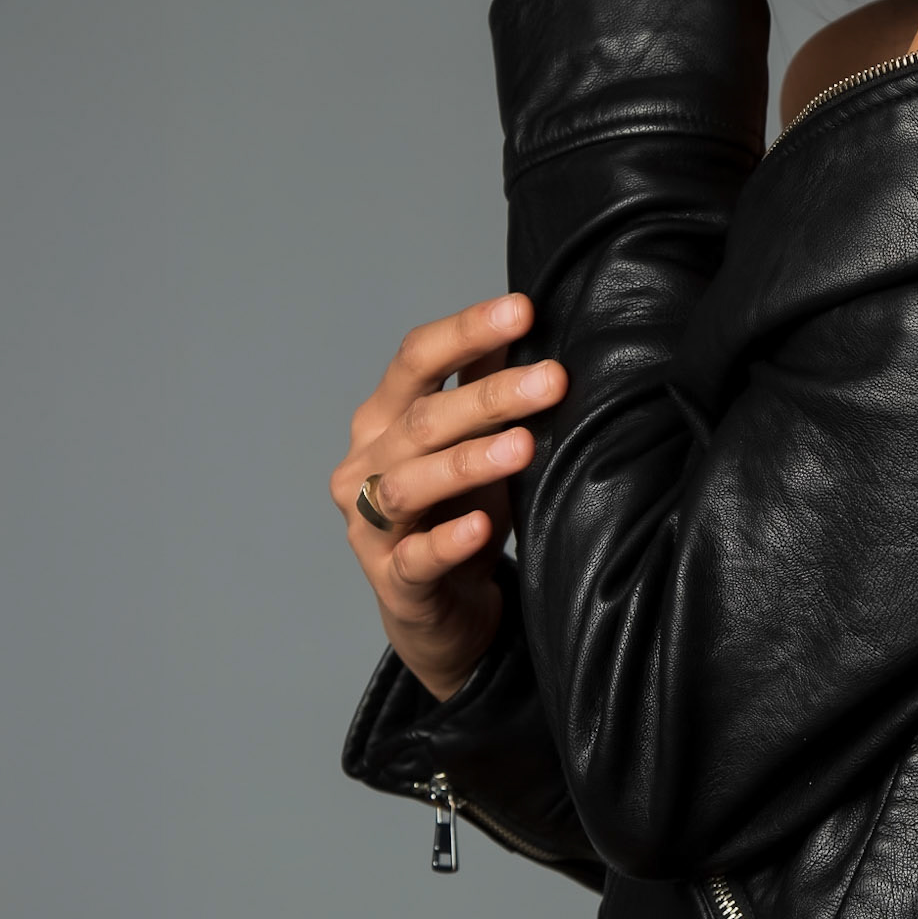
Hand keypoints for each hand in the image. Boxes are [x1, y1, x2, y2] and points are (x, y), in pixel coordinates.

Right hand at [330, 294, 567, 700]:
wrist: (441, 609)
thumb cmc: (460, 508)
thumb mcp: (475, 438)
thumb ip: (484, 381)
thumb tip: (524, 313)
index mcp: (383, 417)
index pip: (415, 359)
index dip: (466, 330)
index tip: (524, 309)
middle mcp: (365, 464)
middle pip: (423, 418)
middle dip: (490, 395)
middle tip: (552, 379)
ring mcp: (370, 526)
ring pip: (411, 483)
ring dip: (469, 462)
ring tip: (524, 447)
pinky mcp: (392, 582)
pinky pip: (416, 558)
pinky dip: (449, 541)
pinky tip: (483, 527)